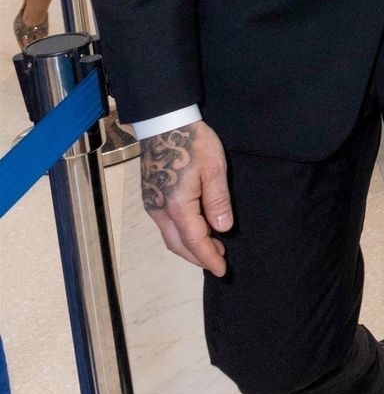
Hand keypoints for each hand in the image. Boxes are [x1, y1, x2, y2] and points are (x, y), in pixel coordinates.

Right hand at [139, 121, 231, 275]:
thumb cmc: (193, 142)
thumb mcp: (214, 168)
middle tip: (219, 263)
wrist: (164, 123)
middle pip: (178, 244)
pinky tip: (197, 231)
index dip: (208, 257)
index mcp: (177, 205)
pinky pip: (166, 226)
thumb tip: (223, 229)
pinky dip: (181, 235)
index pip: (194, 240)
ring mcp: (152, 204)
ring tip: (212, 249)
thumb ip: (218, 201)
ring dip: (189, 247)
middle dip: (198, 257)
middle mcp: (159, 209)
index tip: (222, 270)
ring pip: (170, 236)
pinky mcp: (151, 197)